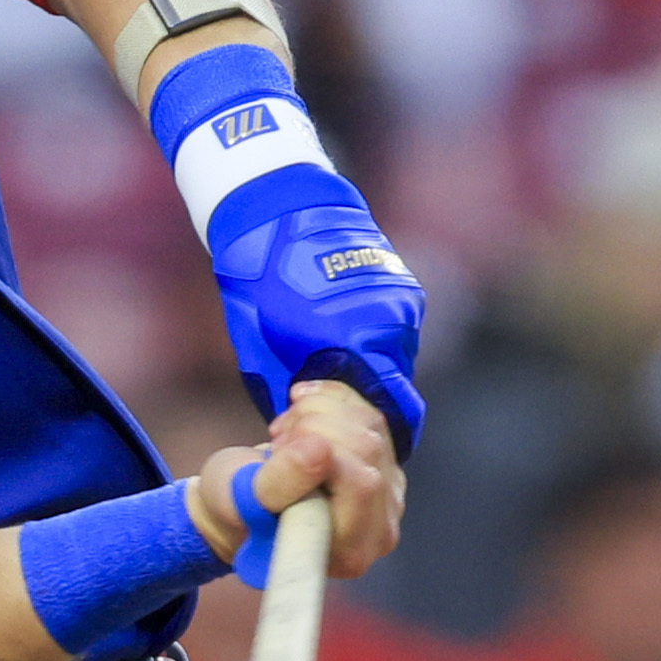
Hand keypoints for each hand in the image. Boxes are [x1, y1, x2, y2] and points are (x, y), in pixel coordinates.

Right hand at [184, 376, 402, 582]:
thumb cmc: (237, 512)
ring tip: (282, 438)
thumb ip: (276, 486)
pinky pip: (365, 410)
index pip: (362, 485)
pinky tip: (298, 413)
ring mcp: (387, 490)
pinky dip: (326, 400)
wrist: (241, 503)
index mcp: (349, 550)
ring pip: (368, 423)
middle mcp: (380, 525)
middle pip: (368, 447)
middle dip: (313, 429)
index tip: (277, 451)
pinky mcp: (382, 459)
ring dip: (315, 413)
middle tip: (276, 445)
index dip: (323, 453)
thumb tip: (319, 449)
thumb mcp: (238, 502)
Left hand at [206, 195, 427, 459]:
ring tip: (332, 367)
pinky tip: (342, 333)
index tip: (358, 451)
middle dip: (367, 406)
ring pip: (395, 359)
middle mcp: (391, 324)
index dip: (375, 437)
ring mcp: (402, 301)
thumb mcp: (263, 357)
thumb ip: (293, 400)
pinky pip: (394, 330)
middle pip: (394, 389)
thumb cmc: (258, 286)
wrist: (275, 208)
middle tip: (332, 412)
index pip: (392, 412)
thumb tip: (307, 440)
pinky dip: (374, 342)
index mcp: (357, 345)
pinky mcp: (402, 285)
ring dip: (370, 371)